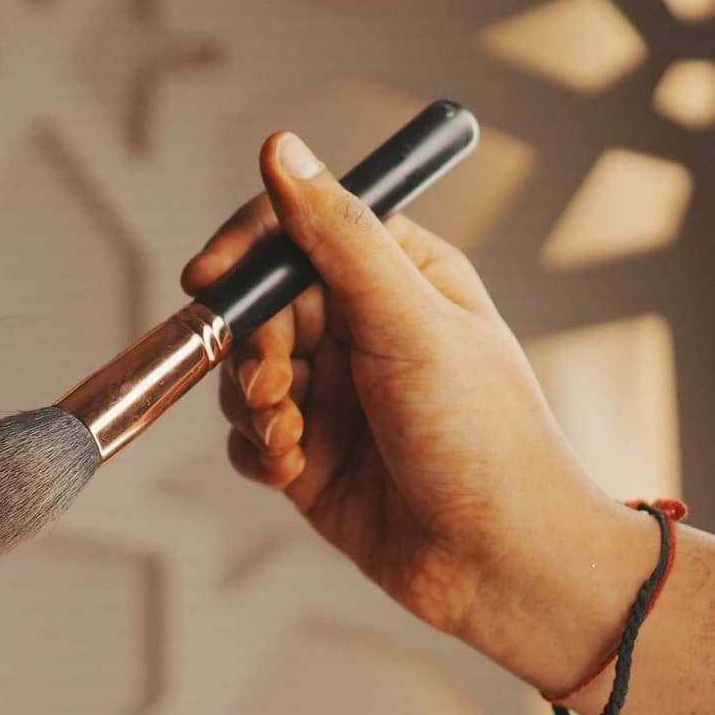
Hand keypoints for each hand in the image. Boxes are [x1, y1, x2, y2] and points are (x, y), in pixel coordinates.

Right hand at [182, 133, 651, 696]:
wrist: (504, 566)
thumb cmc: (486, 441)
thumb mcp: (411, 324)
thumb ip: (339, 237)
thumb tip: (282, 148)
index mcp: (399, 275)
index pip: (298, 228)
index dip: (247, 250)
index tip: (211, 277)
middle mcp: (363, 328)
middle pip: (259, 304)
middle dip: (255, 345)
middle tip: (281, 385)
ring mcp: (335, 395)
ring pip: (242, 372)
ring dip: (252, 403)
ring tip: (295, 437)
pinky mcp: (310, 457)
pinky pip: (246, 436)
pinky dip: (255, 450)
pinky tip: (293, 471)